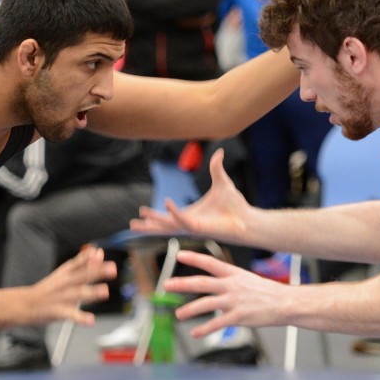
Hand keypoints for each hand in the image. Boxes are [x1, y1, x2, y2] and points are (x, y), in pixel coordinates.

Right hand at [27, 246, 116, 325]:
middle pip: (82, 275)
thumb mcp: (64, 273)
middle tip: (112, 269)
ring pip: (78, 293)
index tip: (99, 253)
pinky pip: (70, 314)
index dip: (89, 258)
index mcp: (65, 272)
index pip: (79, 262)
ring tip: (105, 291)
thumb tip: (98, 251)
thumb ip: (83, 263)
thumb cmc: (50, 289)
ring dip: (92, 292)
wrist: (25, 304)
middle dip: (97, 272)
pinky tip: (90, 320)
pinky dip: (80, 318)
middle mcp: (64, 282)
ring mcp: (61, 297)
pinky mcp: (57, 311)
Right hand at [130, 149, 252, 244]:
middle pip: (163, 225)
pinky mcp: (199, 228)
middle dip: (148, 225)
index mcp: (191, 214)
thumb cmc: (235, 205)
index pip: (168, 216)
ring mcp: (192, 226)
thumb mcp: (222, 182)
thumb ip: (216, 167)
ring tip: (135, 224)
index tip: (142, 212)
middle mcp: (189, 222)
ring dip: (153, 223)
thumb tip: (219, 152)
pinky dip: (173, 212)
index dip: (155, 215)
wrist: (247, 218)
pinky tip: (166, 203)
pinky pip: (182, 219)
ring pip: (167, 225)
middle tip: (132, 225)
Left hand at [163, 251, 287, 337]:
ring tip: (178, 314)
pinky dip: (204, 329)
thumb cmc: (265, 292)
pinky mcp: (239, 316)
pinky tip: (194, 333)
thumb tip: (212, 286)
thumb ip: (228, 281)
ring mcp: (234, 301)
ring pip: (206, 304)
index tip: (179, 255)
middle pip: (202, 283)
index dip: (194, 258)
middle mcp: (231, 285)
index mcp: (233, 273)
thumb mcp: (245, 279)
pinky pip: (217, 323)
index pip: (210, 262)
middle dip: (182, 283)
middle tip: (166, 284)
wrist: (285, 302)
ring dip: (189, 309)